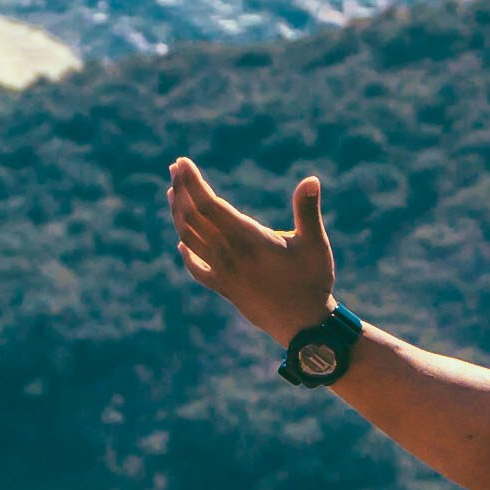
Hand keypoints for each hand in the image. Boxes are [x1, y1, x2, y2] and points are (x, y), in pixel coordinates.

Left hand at [166, 157, 336, 346]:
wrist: (304, 327)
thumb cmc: (314, 282)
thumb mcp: (315, 243)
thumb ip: (308, 210)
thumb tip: (311, 179)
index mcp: (247, 239)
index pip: (208, 204)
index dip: (193, 182)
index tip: (182, 162)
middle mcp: (228, 255)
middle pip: (192, 218)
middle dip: (181, 190)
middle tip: (175, 168)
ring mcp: (223, 274)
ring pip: (189, 239)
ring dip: (178, 215)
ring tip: (174, 194)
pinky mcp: (225, 290)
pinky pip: (196, 269)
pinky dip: (186, 253)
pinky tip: (181, 244)